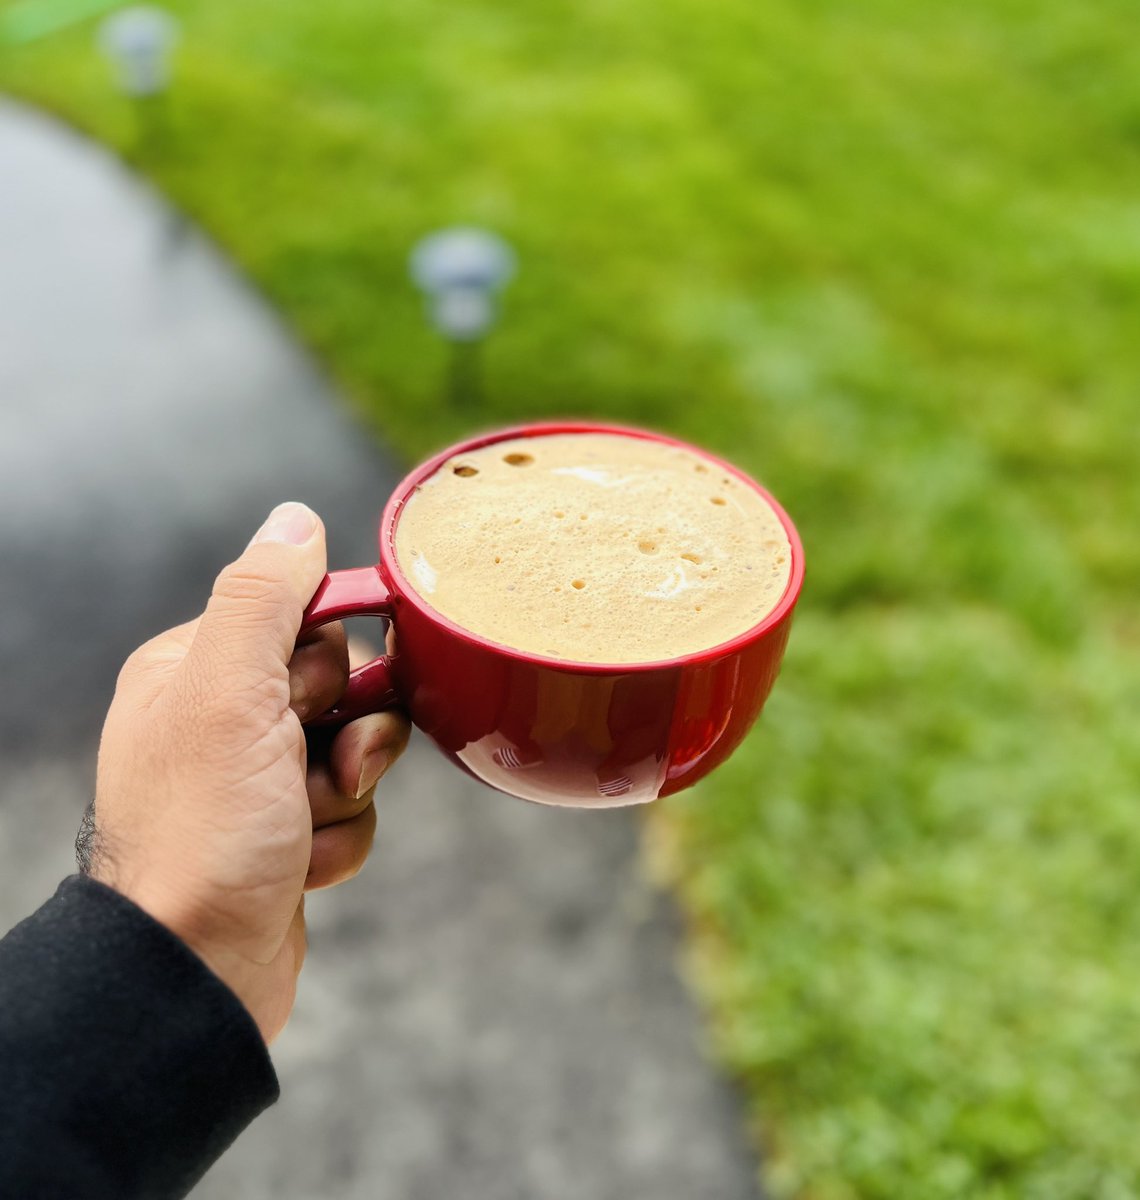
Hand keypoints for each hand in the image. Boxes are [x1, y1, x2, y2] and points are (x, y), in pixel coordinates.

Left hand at [85, 503, 408, 1043]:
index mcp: (197, 670)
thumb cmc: (202, 833)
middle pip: (343, 686)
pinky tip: (299, 868)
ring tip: (300, 828)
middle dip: (347, 733)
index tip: (316, 699)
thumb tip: (295, 519)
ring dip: (347, 793)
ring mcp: (255, 781)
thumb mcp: (230, 693)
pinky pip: (354, 811)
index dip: (330, 660)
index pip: (305, 621)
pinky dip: (340, 841)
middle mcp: (223, 720)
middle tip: (314, 767)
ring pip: (358, 750)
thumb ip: (264, 597)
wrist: (195, 969)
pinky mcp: (286, 834)